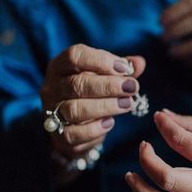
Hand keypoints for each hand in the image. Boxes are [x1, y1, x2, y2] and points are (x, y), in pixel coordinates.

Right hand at [40, 44, 145, 158]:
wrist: (73, 126)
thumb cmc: (90, 93)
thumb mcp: (103, 76)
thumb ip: (121, 69)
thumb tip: (139, 62)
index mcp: (60, 66)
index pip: (74, 56)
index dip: (100, 61)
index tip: (124, 68)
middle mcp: (52, 88)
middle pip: (76, 84)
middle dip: (108, 86)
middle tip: (132, 87)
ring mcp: (52, 112)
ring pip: (75, 109)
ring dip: (105, 106)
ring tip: (127, 104)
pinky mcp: (59, 135)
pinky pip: (75, 133)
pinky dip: (95, 128)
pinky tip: (110, 122)